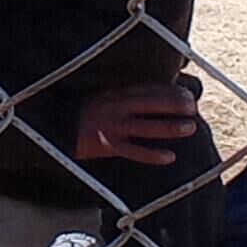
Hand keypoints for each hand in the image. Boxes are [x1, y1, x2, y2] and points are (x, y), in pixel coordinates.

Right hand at [74, 83, 198, 165]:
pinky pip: (133, 151)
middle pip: (150, 103)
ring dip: (169, 127)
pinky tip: (169, 157)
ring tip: (190, 128)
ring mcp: (112, 127)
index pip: (148, 89)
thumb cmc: (81, 114)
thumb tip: (153, 98)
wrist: (53, 129)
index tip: (188, 93)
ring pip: (146, 126)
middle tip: (193, 107)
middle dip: (173, 104)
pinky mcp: (107, 146)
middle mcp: (115, 107)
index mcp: (115, 93)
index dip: (170, 90)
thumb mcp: (103, 98)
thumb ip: (125, 97)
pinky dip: (152, 155)